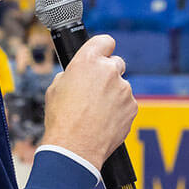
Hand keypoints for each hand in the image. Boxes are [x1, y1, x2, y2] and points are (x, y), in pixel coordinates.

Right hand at [41, 34, 137, 166]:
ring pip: (121, 86)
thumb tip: (78, 75)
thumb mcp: (55, 88)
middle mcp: (108, 71)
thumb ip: (72, 75)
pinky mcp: (132, 106)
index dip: (103, 48)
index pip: (104, 41)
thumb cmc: (62, 119)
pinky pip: (127, 103)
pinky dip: (119, 110)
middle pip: (116, 63)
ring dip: (113, 95)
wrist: (75, 148)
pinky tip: (105, 121)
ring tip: (97, 112)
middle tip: (96, 90)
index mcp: (87, 61)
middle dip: (108, 73)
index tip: (103, 53)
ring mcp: (123, 89)